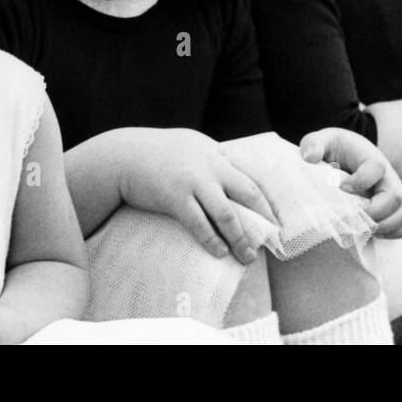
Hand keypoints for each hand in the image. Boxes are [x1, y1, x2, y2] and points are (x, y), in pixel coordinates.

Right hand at [116, 128, 277, 263]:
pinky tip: (220, 252)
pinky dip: (212, 240)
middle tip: (274, 238)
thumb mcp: (191, 145)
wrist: (123, 155)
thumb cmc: (157, 152)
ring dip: (240, 238)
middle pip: (248, 193)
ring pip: (226, 213)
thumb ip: (212, 158)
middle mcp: (210, 165)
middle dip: (264, 218)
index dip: (268, 199)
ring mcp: (193, 181)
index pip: (251, 176)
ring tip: (248, 256)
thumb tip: (232, 172)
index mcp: (217, 153)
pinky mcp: (174, 197)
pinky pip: (198, 223)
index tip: (279, 218)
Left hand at [300, 129, 401, 238]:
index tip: (341, 188)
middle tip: (352, 216)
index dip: (360, 182)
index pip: (376, 168)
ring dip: (384, 227)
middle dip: (373, 213)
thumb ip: (313, 144)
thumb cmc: (336, 150)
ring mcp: (397, 191)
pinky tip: (373, 231)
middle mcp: (388, 175)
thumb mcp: (322, 141)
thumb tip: (310, 158)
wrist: (352, 155)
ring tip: (362, 227)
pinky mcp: (400, 206)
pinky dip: (394, 232)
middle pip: (395, 197)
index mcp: (370, 157)